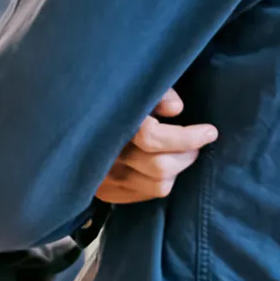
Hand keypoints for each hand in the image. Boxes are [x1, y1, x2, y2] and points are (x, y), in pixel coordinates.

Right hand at [93, 90, 219, 203]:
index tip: (209, 131)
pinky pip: (146, 195)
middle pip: (160, 166)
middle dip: (188, 154)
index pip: (153, 138)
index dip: (186, 137)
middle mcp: (105, 155)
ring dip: (177, 169)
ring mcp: (103, 178)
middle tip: (197, 141)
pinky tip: (162, 165)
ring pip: (157, 185)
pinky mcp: (105, 192)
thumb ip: (156, 92)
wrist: (70, 120)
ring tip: (180, 153)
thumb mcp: (133, 85)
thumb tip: (176, 109)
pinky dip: (160, 182)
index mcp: (113, 125)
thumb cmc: (110, 97)